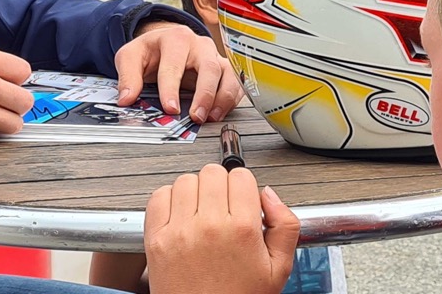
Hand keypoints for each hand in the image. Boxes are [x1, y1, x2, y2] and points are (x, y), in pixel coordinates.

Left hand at [115, 22, 242, 122]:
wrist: (163, 43)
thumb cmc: (149, 51)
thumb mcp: (130, 57)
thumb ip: (127, 77)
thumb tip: (126, 99)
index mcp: (175, 38)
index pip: (174, 64)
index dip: (171, 88)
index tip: (170, 108)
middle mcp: (198, 45)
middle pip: (208, 67)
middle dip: (204, 94)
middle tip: (196, 117)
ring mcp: (214, 55)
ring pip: (227, 74)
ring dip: (222, 97)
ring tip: (212, 118)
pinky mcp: (223, 68)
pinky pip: (235, 82)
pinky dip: (231, 99)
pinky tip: (220, 113)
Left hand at [144, 165, 299, 293]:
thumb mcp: (279, 270)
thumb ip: (285, 226)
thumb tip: (269, 195)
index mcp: (241, 230)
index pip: (241, 176)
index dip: (244, 186)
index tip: (242, 200)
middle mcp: (209, 226)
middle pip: (212, 172)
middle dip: (221, 186)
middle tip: (223, 207)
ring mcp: (179, 230)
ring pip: (186, 180)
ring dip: (195, 190)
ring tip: (202, 212)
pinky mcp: (156, 238)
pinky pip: (159, 196)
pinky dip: (169, 199)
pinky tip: (181, 215)